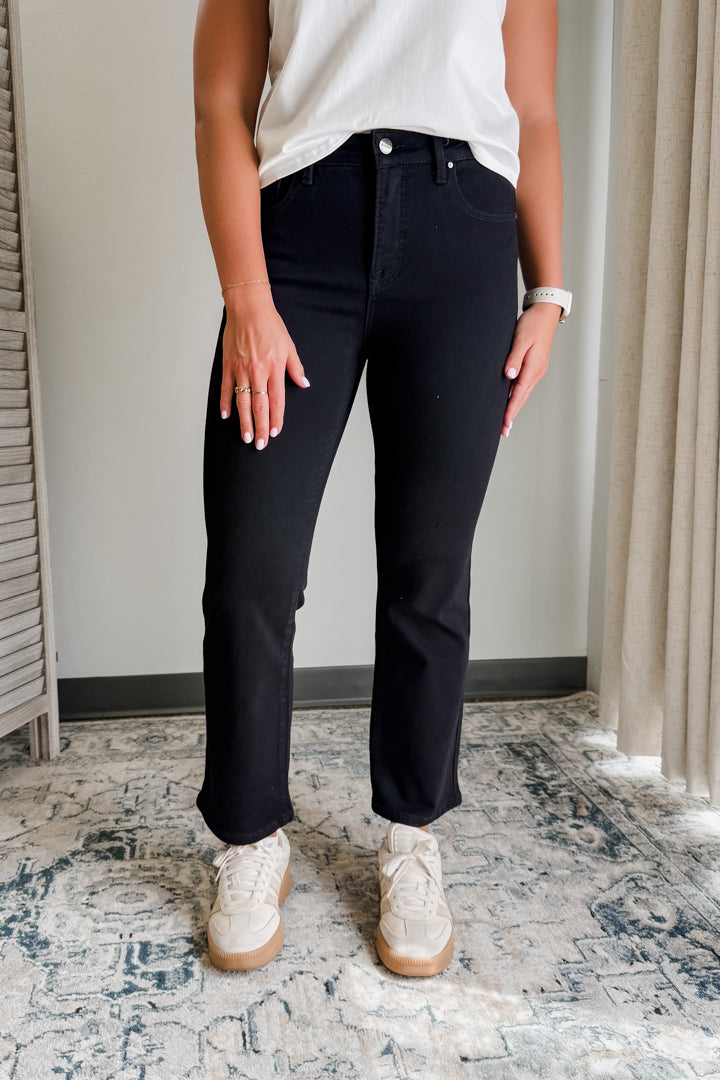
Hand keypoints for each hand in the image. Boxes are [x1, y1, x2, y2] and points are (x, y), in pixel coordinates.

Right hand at [220, 289, 309, 449]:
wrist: (248, 308)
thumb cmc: (270, 325)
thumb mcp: (289, 346)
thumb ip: (295, 368)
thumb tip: (304, 384)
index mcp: (274, 369)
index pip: (276, 400)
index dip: (276, 418)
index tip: (274, 432)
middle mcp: (257, 372)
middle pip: (259, 406)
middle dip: (260, 427)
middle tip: (259, 444)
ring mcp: (241, 369)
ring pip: (242, 401)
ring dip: (244, 421)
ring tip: (245, 436)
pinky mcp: (228, 365)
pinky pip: (225, 388)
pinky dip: (225, 403)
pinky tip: (226, 415)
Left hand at [501, 303, 561, 436]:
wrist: (545, 313)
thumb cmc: (533, 323)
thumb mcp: (521, 339)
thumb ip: (514, 358)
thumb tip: (509, 375)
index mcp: (533, 368)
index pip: (519, 395)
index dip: (510, 411)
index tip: (504, 425)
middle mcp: (536, 372)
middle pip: (521, 398)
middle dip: (512, 415)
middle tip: (503, 431)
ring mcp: (536, 370)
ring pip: (522, 393)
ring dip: (513, 407)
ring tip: (505, 422)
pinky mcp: (533, 366)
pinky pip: (523, 385)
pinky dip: (516, 396)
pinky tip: (509, 401)